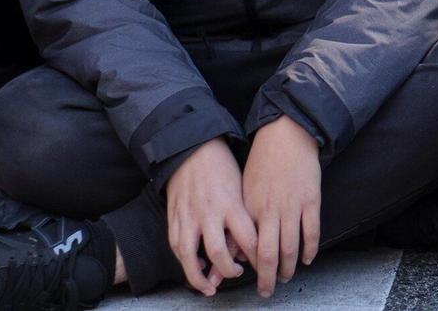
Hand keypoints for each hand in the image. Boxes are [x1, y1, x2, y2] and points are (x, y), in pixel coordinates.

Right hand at [164, 138, 255, 295]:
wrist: (192, 149)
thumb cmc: (222, 167)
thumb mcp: (241, 187)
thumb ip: (243, 216)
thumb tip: (248, 246)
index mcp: (231, 204)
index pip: (249, 239)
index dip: (258, 258)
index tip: (265, 265)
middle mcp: (208, 213)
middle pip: (219, 253)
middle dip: (229, 271)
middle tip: (239, 274)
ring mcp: (188, 217)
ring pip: (190, 257)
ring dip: (199, 278)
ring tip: (210, 288)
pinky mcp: (173, 219)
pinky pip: (176, 248)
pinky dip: (185, 262)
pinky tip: (195, 267)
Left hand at [241, 116, 321, 296]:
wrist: (286, 136)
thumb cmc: (262, 163)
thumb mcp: (243, 190)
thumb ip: (240, 219)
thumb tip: (234, 248)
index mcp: (250, 208)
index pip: (248, 247)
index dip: (248, 267)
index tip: (248, 278)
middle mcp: (270, 210)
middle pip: (268, 254)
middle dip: (267, 277)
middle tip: (266, 291)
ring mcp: (293, 206)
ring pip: (291, 247)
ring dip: (288, 267)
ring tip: (285, 277)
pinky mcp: (311, 200)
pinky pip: (312, 231)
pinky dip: (310, 249)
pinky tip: (307, 259)